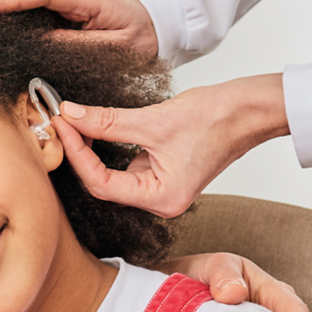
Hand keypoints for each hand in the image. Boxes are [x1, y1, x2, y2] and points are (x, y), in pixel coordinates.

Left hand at [51, 75, 288, 218]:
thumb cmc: (217, 117)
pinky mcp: (160, 174)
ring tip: (73, 123)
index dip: (77, 153)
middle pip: (103, 183)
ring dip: (91, 150)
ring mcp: (160, 189)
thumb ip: (107, 122)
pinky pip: (124, 166)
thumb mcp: (153, 120)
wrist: (250, 109)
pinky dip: (108, 148)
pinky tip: (95, 128)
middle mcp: (160, 202)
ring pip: (111, 175)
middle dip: (80, 153)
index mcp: (162, 199)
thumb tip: (71, 115)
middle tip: (61, 122)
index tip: (62, 124)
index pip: (102, 182)